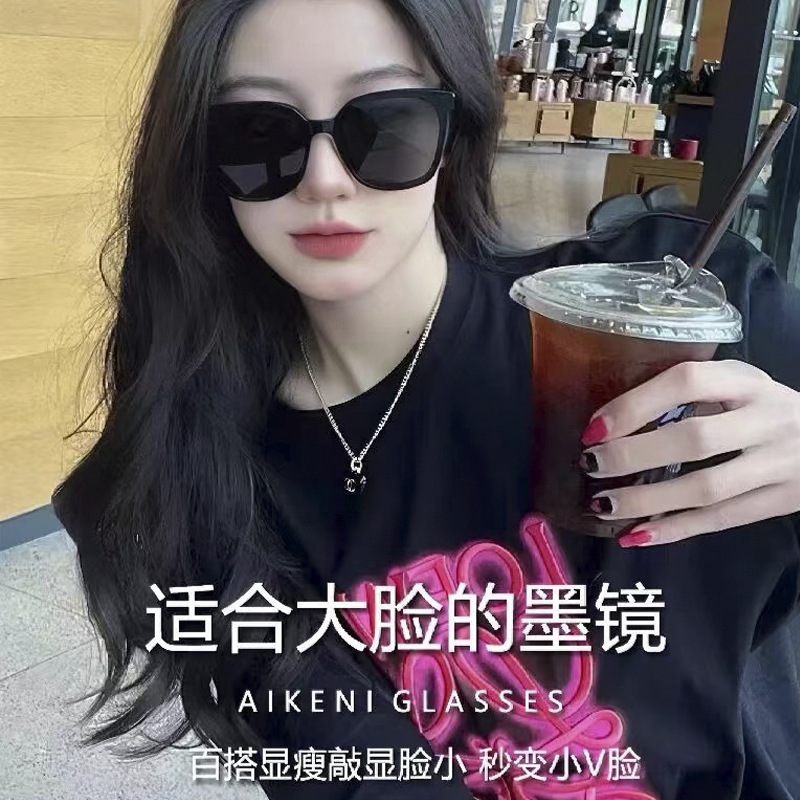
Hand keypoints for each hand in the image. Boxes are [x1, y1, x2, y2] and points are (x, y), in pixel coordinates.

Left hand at [579, 360, 799, 546]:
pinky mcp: (781, 501)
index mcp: (747, 382)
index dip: (636, 404)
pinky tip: (637, 534)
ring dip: (649, 500)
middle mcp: (767, 419)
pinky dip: (675, 529)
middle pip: (696, 439)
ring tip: (605, 505)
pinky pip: (721, 519)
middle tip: (592, 465)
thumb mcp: (737, 385)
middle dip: (635, 455)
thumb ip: (691, 392)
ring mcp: (779, 464)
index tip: (596, 428)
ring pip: (707, 488)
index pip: (688, 381)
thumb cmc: (764, 408)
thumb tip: (613, 419)